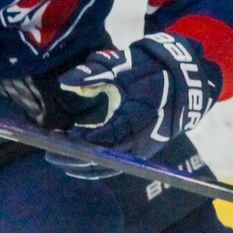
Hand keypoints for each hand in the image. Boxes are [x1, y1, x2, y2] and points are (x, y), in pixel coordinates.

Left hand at [56, 32, 219, 164]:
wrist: (181, 83)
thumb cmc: (149, 72)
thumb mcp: (123, 67)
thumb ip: (94, 72)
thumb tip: (64, 81)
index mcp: (143, 116)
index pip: (114, 135)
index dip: (91, 140)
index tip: (69, 138)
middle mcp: (144, 137)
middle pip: (108, 158)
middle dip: (77, 158)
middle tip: (51, 152)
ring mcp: (143, 147)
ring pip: (109, 165)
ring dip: (82, 164)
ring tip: (56, 154)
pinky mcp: (139, 151)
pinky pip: (113, 164)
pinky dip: (92, 163)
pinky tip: (73, 155)